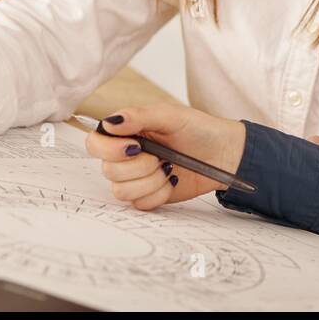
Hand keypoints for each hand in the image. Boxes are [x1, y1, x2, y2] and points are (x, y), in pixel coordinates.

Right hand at [86, 104, 246, 210]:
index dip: (109, 149)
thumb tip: (109, 122)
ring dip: (150, 181)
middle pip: (108, 171)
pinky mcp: (147, 195)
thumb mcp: (171, 115)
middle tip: (161, 155)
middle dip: (140, 166)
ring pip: (122, 191)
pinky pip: (139, 204)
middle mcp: (126, 155)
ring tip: (169, 167)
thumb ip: (139, 116)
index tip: (136, 146)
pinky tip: (172, 180)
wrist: (223, 154)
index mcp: (127, 132)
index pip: (95, 143)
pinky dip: (159, 193)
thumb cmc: (198, 129)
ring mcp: (136, 178)